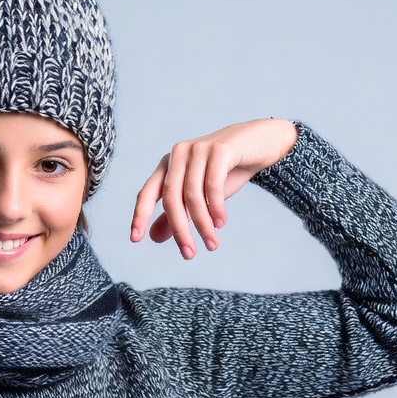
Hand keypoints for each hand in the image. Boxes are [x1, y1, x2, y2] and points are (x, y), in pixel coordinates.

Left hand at [130, 118, 298, 258]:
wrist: (261, 142)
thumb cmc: (227, 170)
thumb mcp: (200, 195)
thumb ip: (178, 213)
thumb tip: (154, 237)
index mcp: (168, 164)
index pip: (147, 192)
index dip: (139, 215)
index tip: (135, 239)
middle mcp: (178, 154)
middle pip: (171, 199)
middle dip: (179, 230)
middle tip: (189, 254)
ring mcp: (198, 149)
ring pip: (193, 195)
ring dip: (202, 224)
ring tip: (212, 243)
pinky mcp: (219, 149)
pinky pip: (213, 185)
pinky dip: (216, 207)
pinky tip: (221, 222)